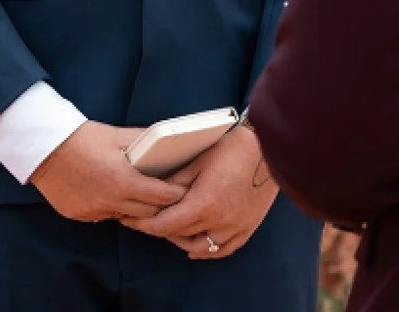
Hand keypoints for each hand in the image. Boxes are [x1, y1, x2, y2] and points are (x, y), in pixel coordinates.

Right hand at [28, 122, 186, 222]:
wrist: (45, 148)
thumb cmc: (82, 137)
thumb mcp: (116, 135)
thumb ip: (142, 141)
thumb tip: (163, 143)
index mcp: (123, 180)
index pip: (161, 197)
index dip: (175, 193)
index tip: (183, 189)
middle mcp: (110, 201)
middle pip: (147, 213)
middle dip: (159, 205)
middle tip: (166, 194)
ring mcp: (93, 211)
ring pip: (125, 217)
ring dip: (135, 208)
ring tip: (139, 194)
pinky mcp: (79, 216)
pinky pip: (104, 216)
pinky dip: (112, 207)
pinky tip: (111, 193)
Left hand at [120, 123, 277, 258]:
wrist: (268, 147)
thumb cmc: (233, 147)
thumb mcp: (199, 160)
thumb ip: (176, 180)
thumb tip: (155, 190)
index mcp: (203, 203)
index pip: (165, 224)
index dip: (144, 224)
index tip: (130, 219)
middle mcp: (218, 221)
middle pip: (180, 235)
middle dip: (159, 228)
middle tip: (146, 218)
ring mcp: (234, 227)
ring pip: (200, 248)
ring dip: (181, 241)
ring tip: (170, 229)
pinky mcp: (247, 228)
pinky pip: (222, 249)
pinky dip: (207, 250)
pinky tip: (196, 248)